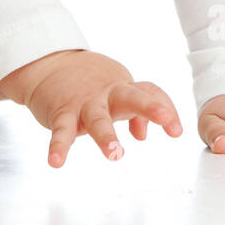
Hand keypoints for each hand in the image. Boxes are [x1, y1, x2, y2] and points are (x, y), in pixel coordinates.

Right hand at [0, 49, 184, 167]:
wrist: (48, 62)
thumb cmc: (88, 82)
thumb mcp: (115, 91)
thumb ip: (134, 112)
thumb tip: (142, 135)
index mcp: (122, 88)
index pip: (150, 92)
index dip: (165, 108)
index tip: (176, 132)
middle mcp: (107, 94)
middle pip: (131, 97)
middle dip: (149, 107)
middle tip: (165, 119)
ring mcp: (84, 102)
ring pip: (98, 118)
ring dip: (106, 136)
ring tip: (115, 155)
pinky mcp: (61, 112)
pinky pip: (61, 131)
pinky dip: (58, 146)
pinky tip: (56, 162)